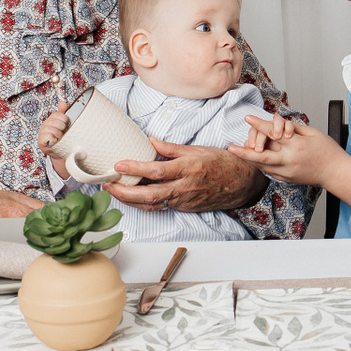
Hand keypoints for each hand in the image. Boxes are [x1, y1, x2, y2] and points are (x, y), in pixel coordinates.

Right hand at [35, 101, 71, 153]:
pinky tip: (55, 141)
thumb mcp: (65, 124)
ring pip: (52, 129)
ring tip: (60, 138)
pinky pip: (47, 137)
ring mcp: (42, 133)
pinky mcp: (40, 141)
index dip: (64, 119)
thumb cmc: (63, 138)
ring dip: (59, 134)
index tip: (67, 124)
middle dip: (62, 128)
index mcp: (51, 119)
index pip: (57, 114)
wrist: (61, 152)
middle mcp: (45, 124)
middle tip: (63, 132)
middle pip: (55, 122)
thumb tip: (62, 103)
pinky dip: (53, 139)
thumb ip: (63, 113)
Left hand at [106, 140, 265, 213]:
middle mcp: (184, 187)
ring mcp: (184, 200)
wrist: (242, 184)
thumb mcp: (198, 149)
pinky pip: (160, 207)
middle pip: (150, 195)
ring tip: (113, 191)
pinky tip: (131, 198)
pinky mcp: (184, 208)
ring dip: (130, 200)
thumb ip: (172, 148)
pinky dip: (144, 204)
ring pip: (153, 204)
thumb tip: (151, 142)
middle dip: (126, 193)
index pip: (156, 170)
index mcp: (188, 168)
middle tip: (108, 185)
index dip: (136, 169)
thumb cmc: (222, 163)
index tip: (119, 165)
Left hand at [229, 119, 350, 196]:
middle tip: (230, 148)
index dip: (259, 125)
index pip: (273, 134)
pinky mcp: (287, 179)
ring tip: (238, 153)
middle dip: (244, 152)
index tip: (248, 118)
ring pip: (263, 167)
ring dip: (249, 160)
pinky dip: (260, 166)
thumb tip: (278, 124)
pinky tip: (253, 161)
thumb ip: (293, 128)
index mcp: (296, 146)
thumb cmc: (328, 151)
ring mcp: (288, 172)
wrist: (336, 172)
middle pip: (262, 157)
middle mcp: (290, 160)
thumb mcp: (312, 133)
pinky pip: (270, 172)